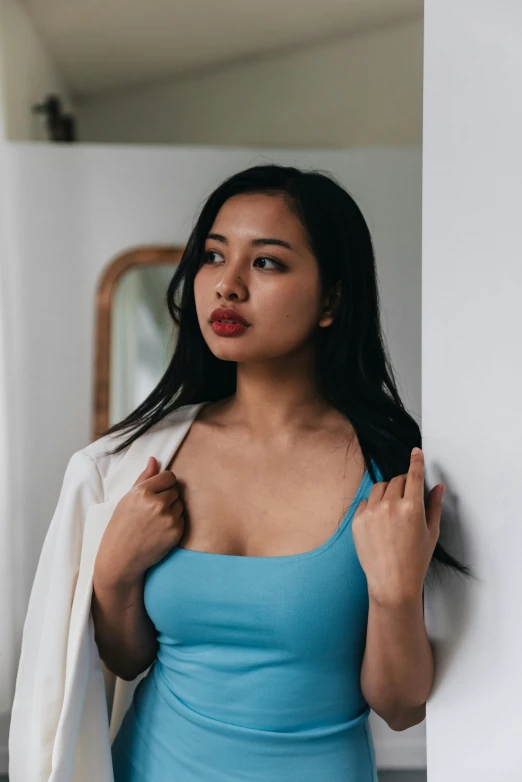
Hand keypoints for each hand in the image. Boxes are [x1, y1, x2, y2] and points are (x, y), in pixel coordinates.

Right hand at [94, 457, 185, 585]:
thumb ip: (144, 478)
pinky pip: (182, 518)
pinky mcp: (176, 532)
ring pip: (180, 504)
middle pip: (175, 490)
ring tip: (155, 520)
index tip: (158, 490)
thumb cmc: (121, 527)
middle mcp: (157, 504)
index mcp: (143, 492)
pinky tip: (160, 530)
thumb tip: (155, 459)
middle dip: (167, 496)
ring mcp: (168, 518)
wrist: (121, 558)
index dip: (164, 483)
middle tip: (152, 509)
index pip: (169, 476)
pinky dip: (174, 522)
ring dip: (172, 509)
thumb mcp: (127, 499)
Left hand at [352, 448, 443, 606]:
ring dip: (388, 492)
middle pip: (397, 480)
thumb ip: (434, 505)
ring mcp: (371, 512)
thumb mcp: (432, 532)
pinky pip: (365, 501)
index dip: (416, 461)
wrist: (392, 582)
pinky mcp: (357, 520)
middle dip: (404, 484)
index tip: (416, 452)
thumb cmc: (415, 560)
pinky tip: (380, 522)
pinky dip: (373, 505)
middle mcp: (390, 506)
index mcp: (412, 508)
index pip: (414, 475)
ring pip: (380, 487)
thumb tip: (438, 486)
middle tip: (408, 499)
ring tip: (394, 512)